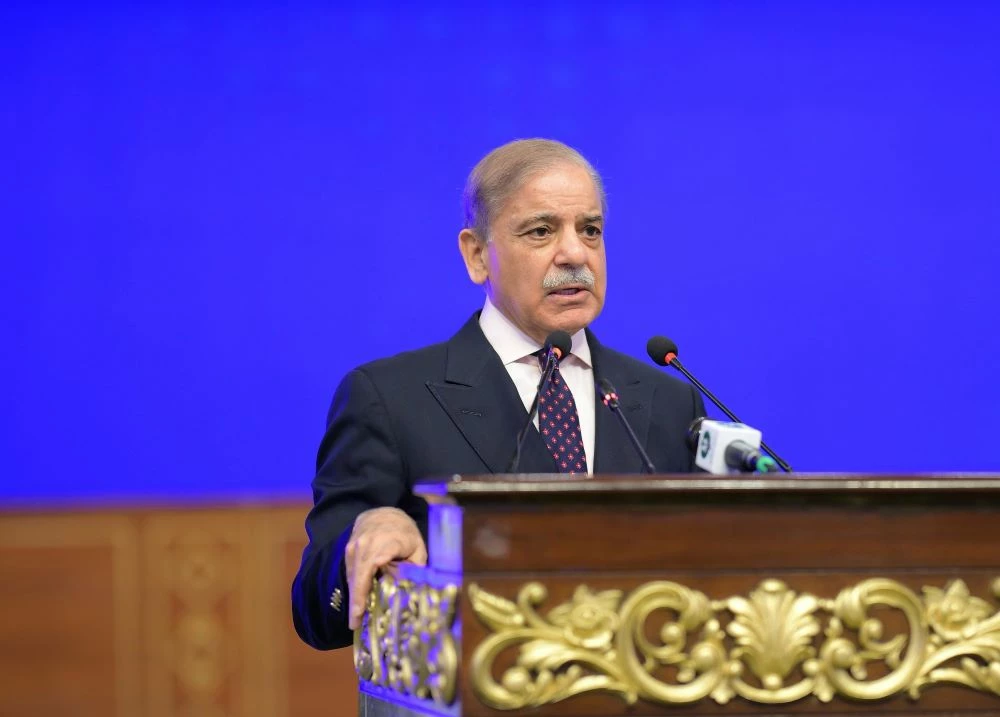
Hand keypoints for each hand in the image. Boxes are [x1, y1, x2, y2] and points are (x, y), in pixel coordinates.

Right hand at [346, 507, 426, 628]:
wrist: (384, 513)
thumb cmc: (405, 533)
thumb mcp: (417, 549)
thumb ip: (413, 568)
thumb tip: (407, 590)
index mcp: (384, 542)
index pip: (370, 568)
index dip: (363, 591)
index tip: (360, 612)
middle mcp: (364, 544)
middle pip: (358, 577)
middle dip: (355, 601)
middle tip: (355, 625)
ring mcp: (353, 546)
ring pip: (352, 576)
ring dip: (354, 596)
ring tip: (357, 619)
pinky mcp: (348, 550)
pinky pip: (350, 571)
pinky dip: (354, 586)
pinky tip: (358, 602)